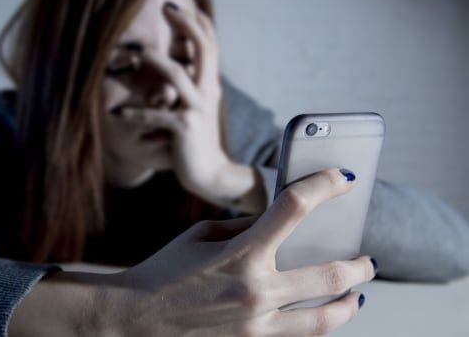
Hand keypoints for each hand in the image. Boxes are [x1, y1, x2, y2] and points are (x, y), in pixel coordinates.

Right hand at [10, 169, 375, 335]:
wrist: (135, 319)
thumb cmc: (165, 271)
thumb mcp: (202, 236)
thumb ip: (245, 229)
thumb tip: (278, 225)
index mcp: (241, 254)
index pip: (293, 209)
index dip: (322, 187)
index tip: (341, 180)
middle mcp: (256, 291)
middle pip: (328, 275)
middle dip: (357, 265)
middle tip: (366, 260)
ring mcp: (257, 325)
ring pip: (325, 318)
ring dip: (349, 305)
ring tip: (357, 297)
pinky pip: (298, 336)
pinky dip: (316, 325)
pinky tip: (320, 316)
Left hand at [119, 4, 230, 199]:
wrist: (211, 173)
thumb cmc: (199, 141)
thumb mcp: (200, 108)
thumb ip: (194, 86)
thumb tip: (186, 64)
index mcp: (210, 85)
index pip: (210, 46)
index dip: (197, 23)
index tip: (177, 7)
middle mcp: (208, 92)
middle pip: (204, 49)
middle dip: (186, 25)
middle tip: (167, 7)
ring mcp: (197, 109)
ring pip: (178, 76)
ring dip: (158, 62)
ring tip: (140, 52)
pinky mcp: (184, 128)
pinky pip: (155, 115)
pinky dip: (135, 114)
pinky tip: (118, 114)